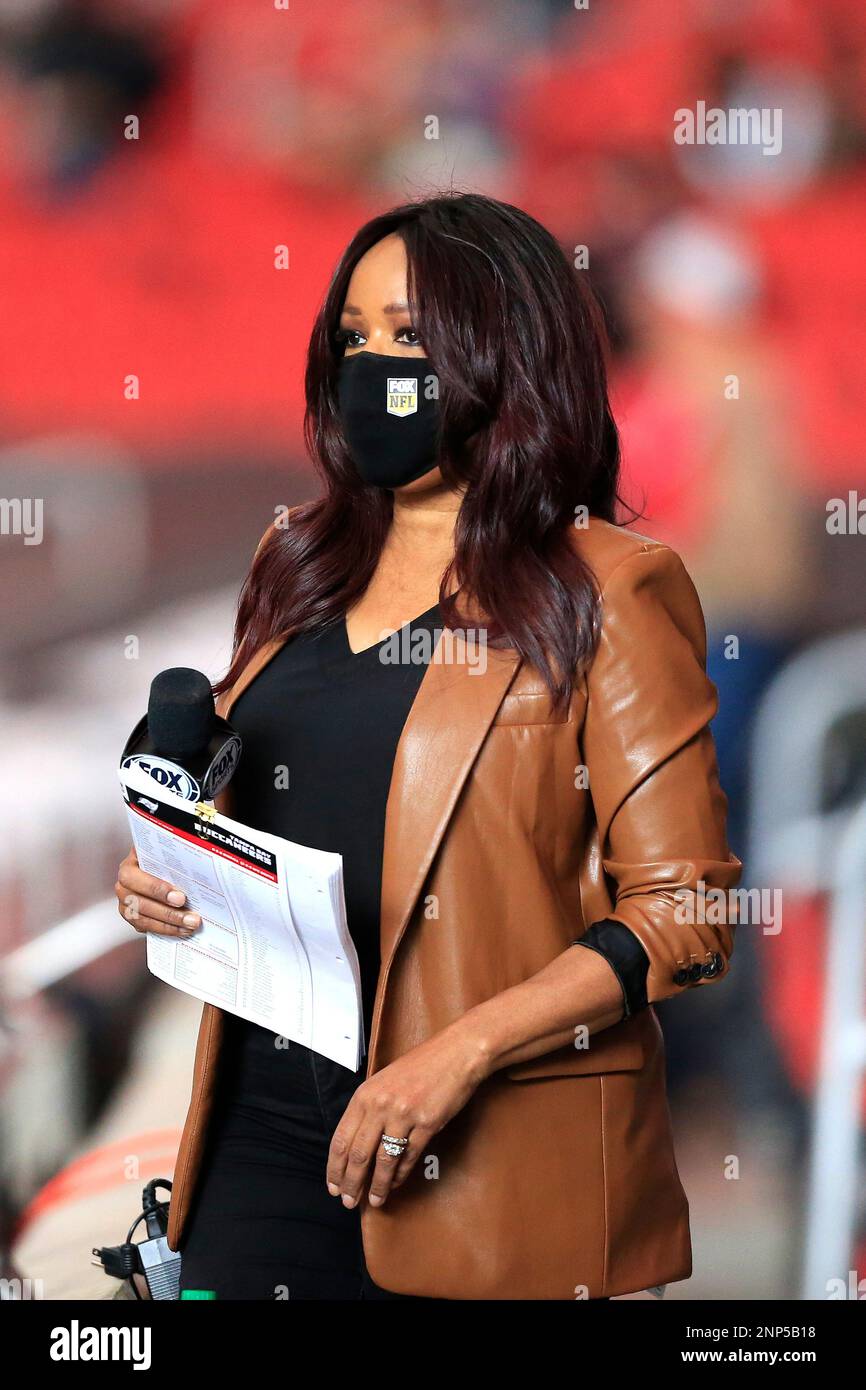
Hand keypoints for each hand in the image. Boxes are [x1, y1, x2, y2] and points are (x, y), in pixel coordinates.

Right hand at [114, 846, 201, 936]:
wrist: (155, 868)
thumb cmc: (160, 860)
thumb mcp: (163, 854)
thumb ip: (172, 858)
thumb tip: (193, 866)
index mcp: (128, 867)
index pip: (137, 879)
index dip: (157, 889)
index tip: (180, 897)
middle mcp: (123, 887)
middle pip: (140, 903)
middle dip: (168, 913)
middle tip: (191, 918)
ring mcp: (125, 904)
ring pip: (143, 920)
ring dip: (169, 925)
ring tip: (190, 926)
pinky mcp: (132, 918)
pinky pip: (147, 928)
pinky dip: (166, 930)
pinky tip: (182, 930)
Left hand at [326, 1022, 490, 1209]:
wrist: (456, 1054)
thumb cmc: (421, 1066)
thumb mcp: (384, 1080)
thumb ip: (369, 1107)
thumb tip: (356, 1143)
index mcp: (365, 1094)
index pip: (341, 1139)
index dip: (335, 1167)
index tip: (334, 1186)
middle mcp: (381, 1106)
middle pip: (359, 1155)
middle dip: (352, 1183)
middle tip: (349, 1201)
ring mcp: (404, 1115)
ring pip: (384, 1161)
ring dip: (377, 1185)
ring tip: (374, 1201)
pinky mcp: (427, 1124)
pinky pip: (409, 1157)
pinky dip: (400, 1174)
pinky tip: (395, 1184)